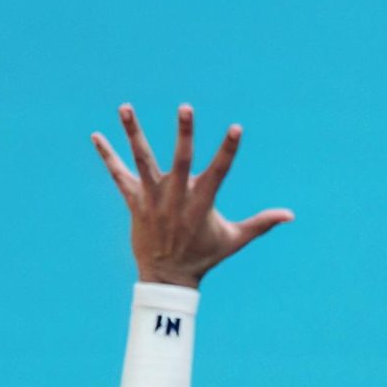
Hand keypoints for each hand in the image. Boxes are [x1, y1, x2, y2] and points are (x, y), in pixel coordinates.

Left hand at [93, 105, 291, 287]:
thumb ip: (261, 224)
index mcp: (201, 203)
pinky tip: (96, 135)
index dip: (228, 150)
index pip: (219, 172)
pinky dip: (107, 156)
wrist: (167, 279)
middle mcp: (176, 198)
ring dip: (134, 133)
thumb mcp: (234, 240)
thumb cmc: (204, 256)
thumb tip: (291, 215)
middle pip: (180, 161)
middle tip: (186, 108)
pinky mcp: (134, 202)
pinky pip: (118, 176)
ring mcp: (153, 199)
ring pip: (142, 160)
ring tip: (125, 107)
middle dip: (184, 134)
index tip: (236, 128)